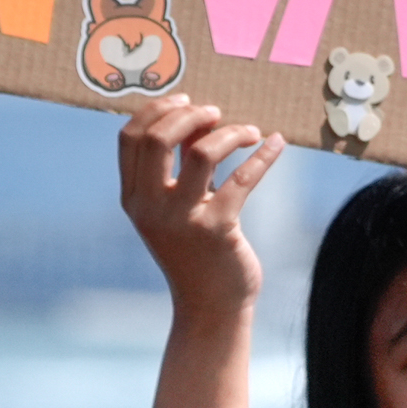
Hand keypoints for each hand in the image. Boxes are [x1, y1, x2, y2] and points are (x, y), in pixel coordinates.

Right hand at [117, 97, 285, 316]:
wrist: (211, 306)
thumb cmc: (197, 250)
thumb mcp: (179, 206)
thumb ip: (181, 166)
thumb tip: (200, 118)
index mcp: (133, 198)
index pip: (130, 138)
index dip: (156, 110)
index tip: (185, 101)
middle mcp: (150, 207)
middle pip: (157, 139)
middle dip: (189, 114)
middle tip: (215, 112)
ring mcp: (182, 219)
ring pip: (200, 153)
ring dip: (229, 133)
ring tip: (249, 132)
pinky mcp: (217, 229)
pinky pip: (243, 179)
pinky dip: (263, 156)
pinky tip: (276, 143)